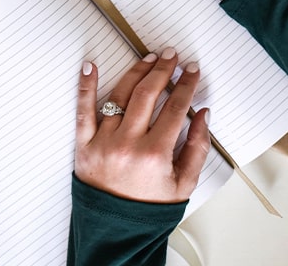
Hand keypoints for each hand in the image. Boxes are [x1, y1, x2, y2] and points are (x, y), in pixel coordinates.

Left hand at [75, 51, 209, 203]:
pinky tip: (91, 66)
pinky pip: (83, 111)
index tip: (192, 71)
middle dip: (164, 70)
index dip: (186, 85)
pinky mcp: (84, 146)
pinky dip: (86, 87)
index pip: (175, 107)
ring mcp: (103, 143)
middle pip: (148, 94)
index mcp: (154, 155)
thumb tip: (203, 114)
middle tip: (173, 56)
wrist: (116, 231)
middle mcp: (127, 145)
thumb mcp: (184, 183)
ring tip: (149, 59)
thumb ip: (198, 146)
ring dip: (137, 71)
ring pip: (120, 95)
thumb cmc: (150, 207)